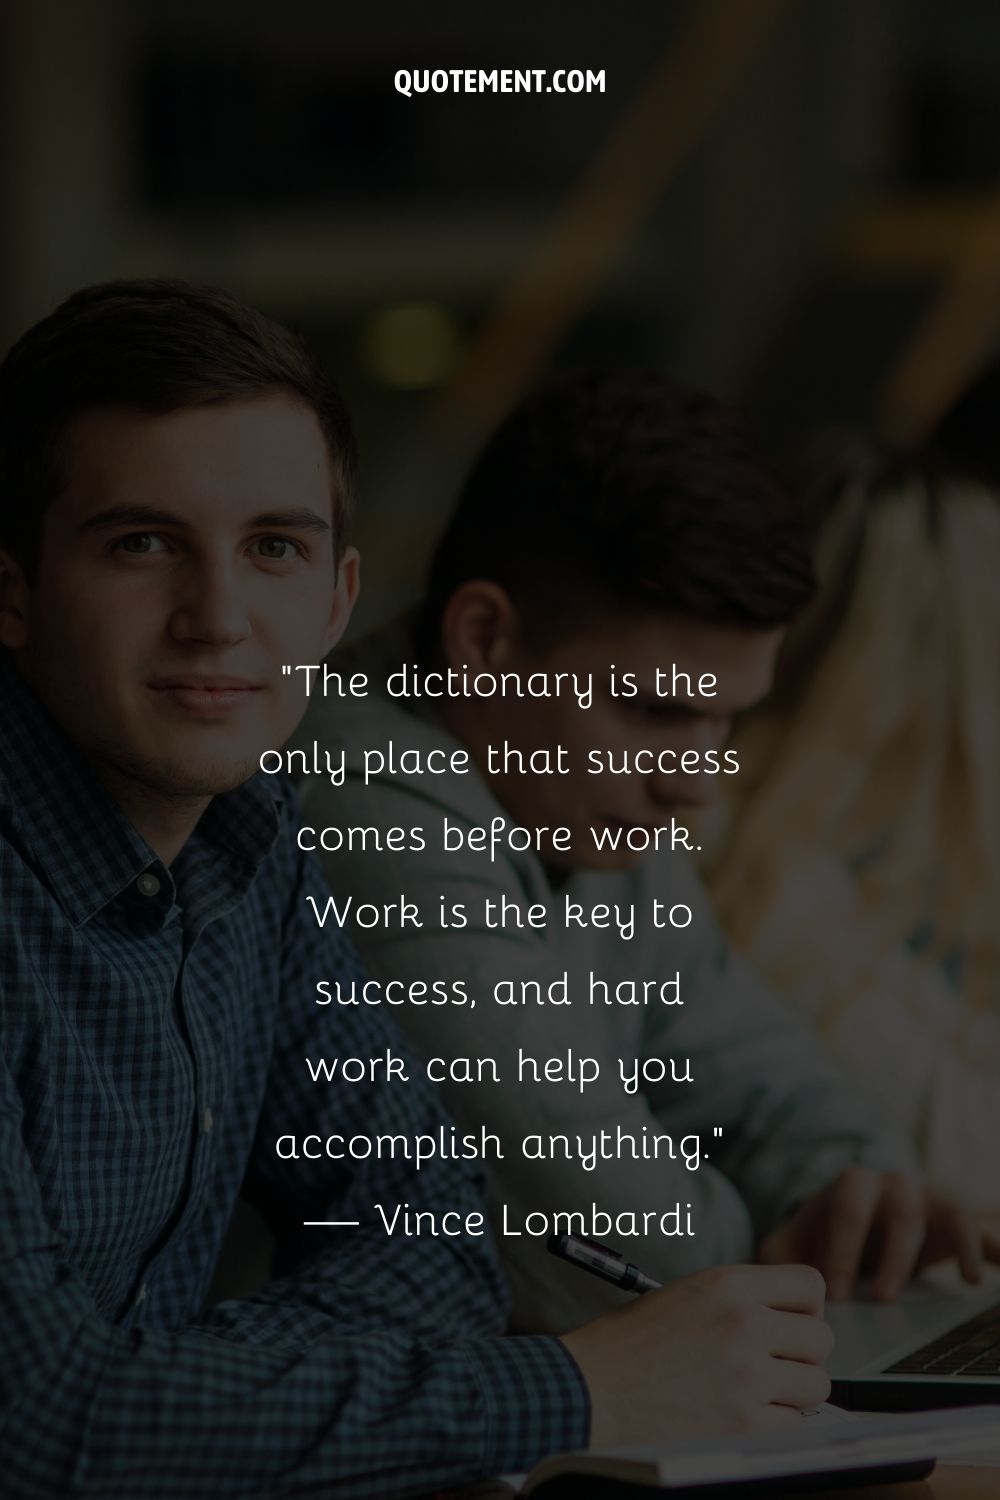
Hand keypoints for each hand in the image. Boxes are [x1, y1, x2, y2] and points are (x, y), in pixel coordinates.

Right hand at [560, 1264, 831, 1446]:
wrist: (589, 1390)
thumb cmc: (626, 1345)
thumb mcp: (684, 1295)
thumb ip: (736, 1300)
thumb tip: (782, 1316)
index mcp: (728, 1285)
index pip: (810, 1285)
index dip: (806, 1307)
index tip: (793, 1323)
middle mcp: (745, 1324)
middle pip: (821, 1338)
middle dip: (802, 1353)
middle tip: (775, 1364)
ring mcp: (747, 1376)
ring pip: (816, 1385)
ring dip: (793, 1393)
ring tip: (758, 1393)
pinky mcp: (744, 1424)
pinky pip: (795, 1426)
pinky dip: (776, 1426)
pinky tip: (744, 1417)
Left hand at [759, 1167, 999, 1301]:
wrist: (855, 1230)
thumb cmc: (820, 1242)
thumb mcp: (791, 1246)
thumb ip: (774, 1257)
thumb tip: (767, 1284)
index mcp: (850, 1187)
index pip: (848, 1208)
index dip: (843, 1249)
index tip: (838, 1295)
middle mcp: (892, 1187)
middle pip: (900, 1207)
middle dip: (892, 1254)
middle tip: (882, 1299)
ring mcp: (927, 1202)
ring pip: (948, 1211)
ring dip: (954, 1247)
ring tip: (959, 1283)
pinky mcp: (953, 1224)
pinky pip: (978, 1228)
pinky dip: (988, 1247)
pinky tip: (978, 1279)